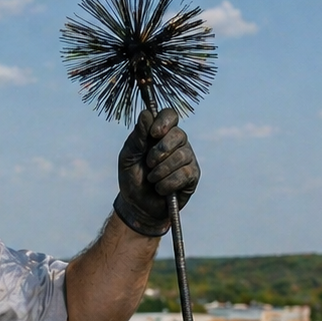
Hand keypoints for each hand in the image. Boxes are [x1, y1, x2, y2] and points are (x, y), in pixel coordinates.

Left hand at [114, 108, 199, 236]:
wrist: (138, 206)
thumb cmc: (132, 178)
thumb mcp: (128, 157)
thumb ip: (137, 137)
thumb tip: (146, 114)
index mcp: (160, 134)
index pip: (170, 115)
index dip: (164, 122)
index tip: (154, 134)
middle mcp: (177, 143)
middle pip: (178, 134)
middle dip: (160, 151)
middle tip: (149, 164)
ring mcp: (187, 158)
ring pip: (181, 156)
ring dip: (161, 170)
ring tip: (152, 180)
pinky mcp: (193, 175)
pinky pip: (185, 174)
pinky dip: (168, 183)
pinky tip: (161, 189)